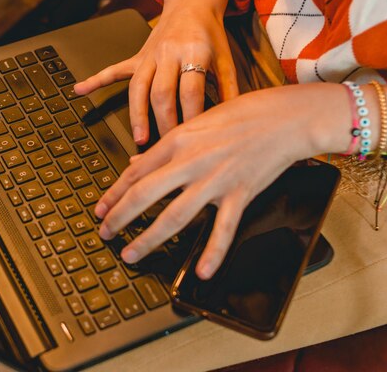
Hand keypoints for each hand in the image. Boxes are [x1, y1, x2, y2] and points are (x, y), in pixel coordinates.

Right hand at [74, 0, 238, 144]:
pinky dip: (96, 80)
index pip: (190, 91)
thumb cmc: (210, 34)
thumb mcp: (226, 59)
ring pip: (138, 88)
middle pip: (161, 94)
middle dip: (162, 123)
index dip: (190, 117)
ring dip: (136, 115)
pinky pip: (114, 69)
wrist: (192, 2)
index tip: (191, 139)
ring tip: (139, 137)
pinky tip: (80, 89)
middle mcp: (168, 53)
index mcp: (193, 52)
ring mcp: (149, 56)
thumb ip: (229, 89)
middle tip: (165, 147)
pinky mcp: (137, 57)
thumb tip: (230, 120)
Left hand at [95, 83, 358, 279]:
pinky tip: (200, 271)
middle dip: (119, 218)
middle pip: (144, 195)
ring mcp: (215, 180)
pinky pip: (223, 229)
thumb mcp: (196, 122)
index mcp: (177, 141)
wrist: (286, 117)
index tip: (100, 209)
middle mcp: (191, 161)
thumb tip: (137, 163)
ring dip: (148, 239)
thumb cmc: (243, 114)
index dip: (112, 194)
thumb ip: (166, 146)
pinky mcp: (240, 194)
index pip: (135, 173)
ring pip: (174, 216)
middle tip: (105, 234)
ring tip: (131, 254)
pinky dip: (212, 253)